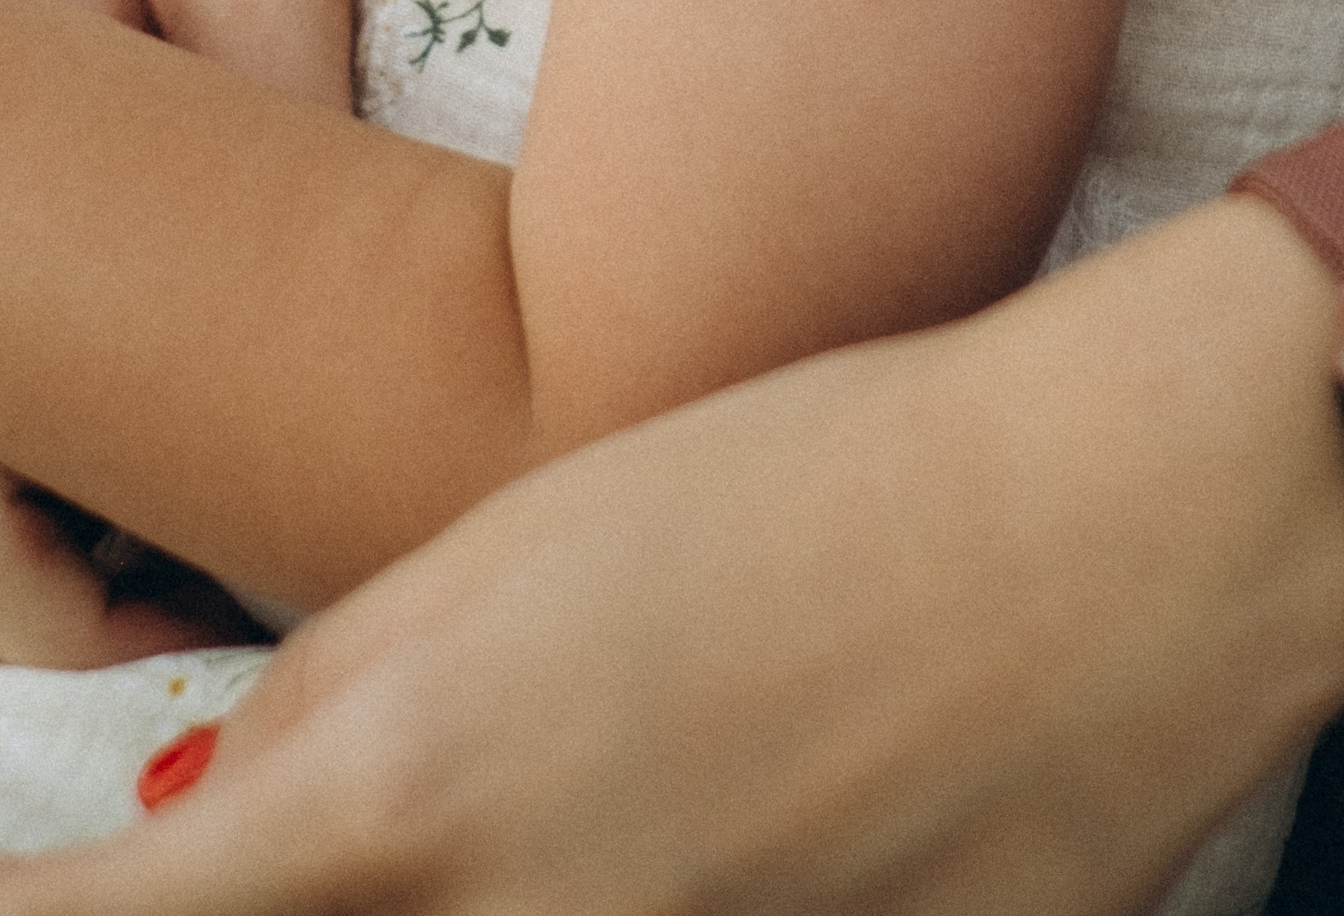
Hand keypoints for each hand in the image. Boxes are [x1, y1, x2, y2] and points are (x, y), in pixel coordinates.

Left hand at [0, 207, 1343, 915]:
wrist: (1116, 532)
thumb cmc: (822, 472)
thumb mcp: (530, 538)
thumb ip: (353, 702)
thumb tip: (227, 823)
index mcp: (411, 792)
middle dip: (256, 901)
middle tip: (307, 844)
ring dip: (456, 904)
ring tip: (578, 793)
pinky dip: (641, 910)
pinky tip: (704, 840)